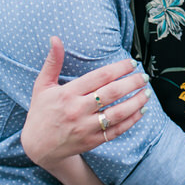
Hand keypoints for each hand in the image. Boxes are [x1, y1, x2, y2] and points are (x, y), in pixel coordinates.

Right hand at [21, 37, 150, 169]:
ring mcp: (85, 127)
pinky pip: (116, 131)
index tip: (132, 63)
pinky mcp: (92, 141)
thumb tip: (54, 38)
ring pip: (117, 113)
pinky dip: (131, 121)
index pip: (100, 77)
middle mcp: (78, 110)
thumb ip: (52, 62)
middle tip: (144, 76)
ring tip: (147, 93)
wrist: (38, 147)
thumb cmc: (41, 112)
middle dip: (132, 83)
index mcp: (68, 93)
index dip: (119, 68)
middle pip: (112, 93)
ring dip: (136, 102)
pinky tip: (141, 111)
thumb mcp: (42, 85)